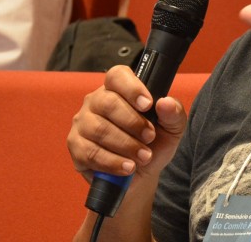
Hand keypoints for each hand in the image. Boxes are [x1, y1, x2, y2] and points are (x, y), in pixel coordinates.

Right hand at [67, 65, 186, 183]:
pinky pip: (91, 153)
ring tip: (143, 156)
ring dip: (125, 145)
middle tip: (150, 137)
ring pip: (100, 129)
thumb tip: (165, 103)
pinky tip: (128, 167)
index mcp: (118, 88)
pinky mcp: (76, 147)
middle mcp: (96, 101)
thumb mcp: (172, 127)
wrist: (142, 174)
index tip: (148, 104)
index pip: (117, 76)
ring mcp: (83, 123)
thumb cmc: (155, 142)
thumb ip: (173, 112)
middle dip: (133, 123)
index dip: (132, 88)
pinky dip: (112, 162)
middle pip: (108, 103)